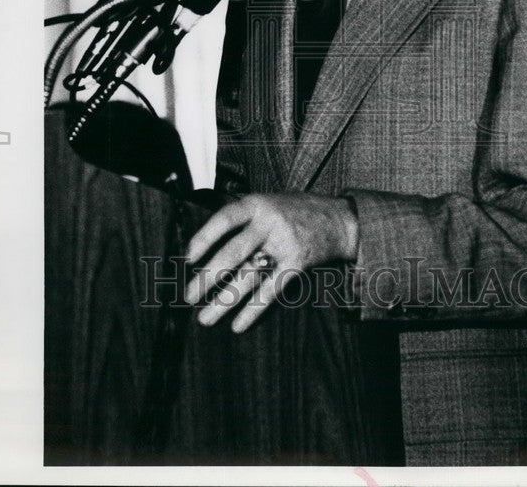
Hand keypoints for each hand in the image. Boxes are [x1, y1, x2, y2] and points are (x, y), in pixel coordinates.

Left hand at [183, 192, 358, 331]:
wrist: (339, 219)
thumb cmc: (294, 211)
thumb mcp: (268, 202)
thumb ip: (243, 219)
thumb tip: (207, 247)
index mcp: (257, 204)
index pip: (225, 218)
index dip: (205, 237)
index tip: (188, 259)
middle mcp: (269, 222)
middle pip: (234, 252)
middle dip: (209, 277)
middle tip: (189, 296)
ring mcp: (285, 243)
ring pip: (249, 275)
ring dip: (225, 300)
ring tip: (205, 318)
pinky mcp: (298, 262)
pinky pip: (271, 289)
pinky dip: (254, 309)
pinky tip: (238, 324)